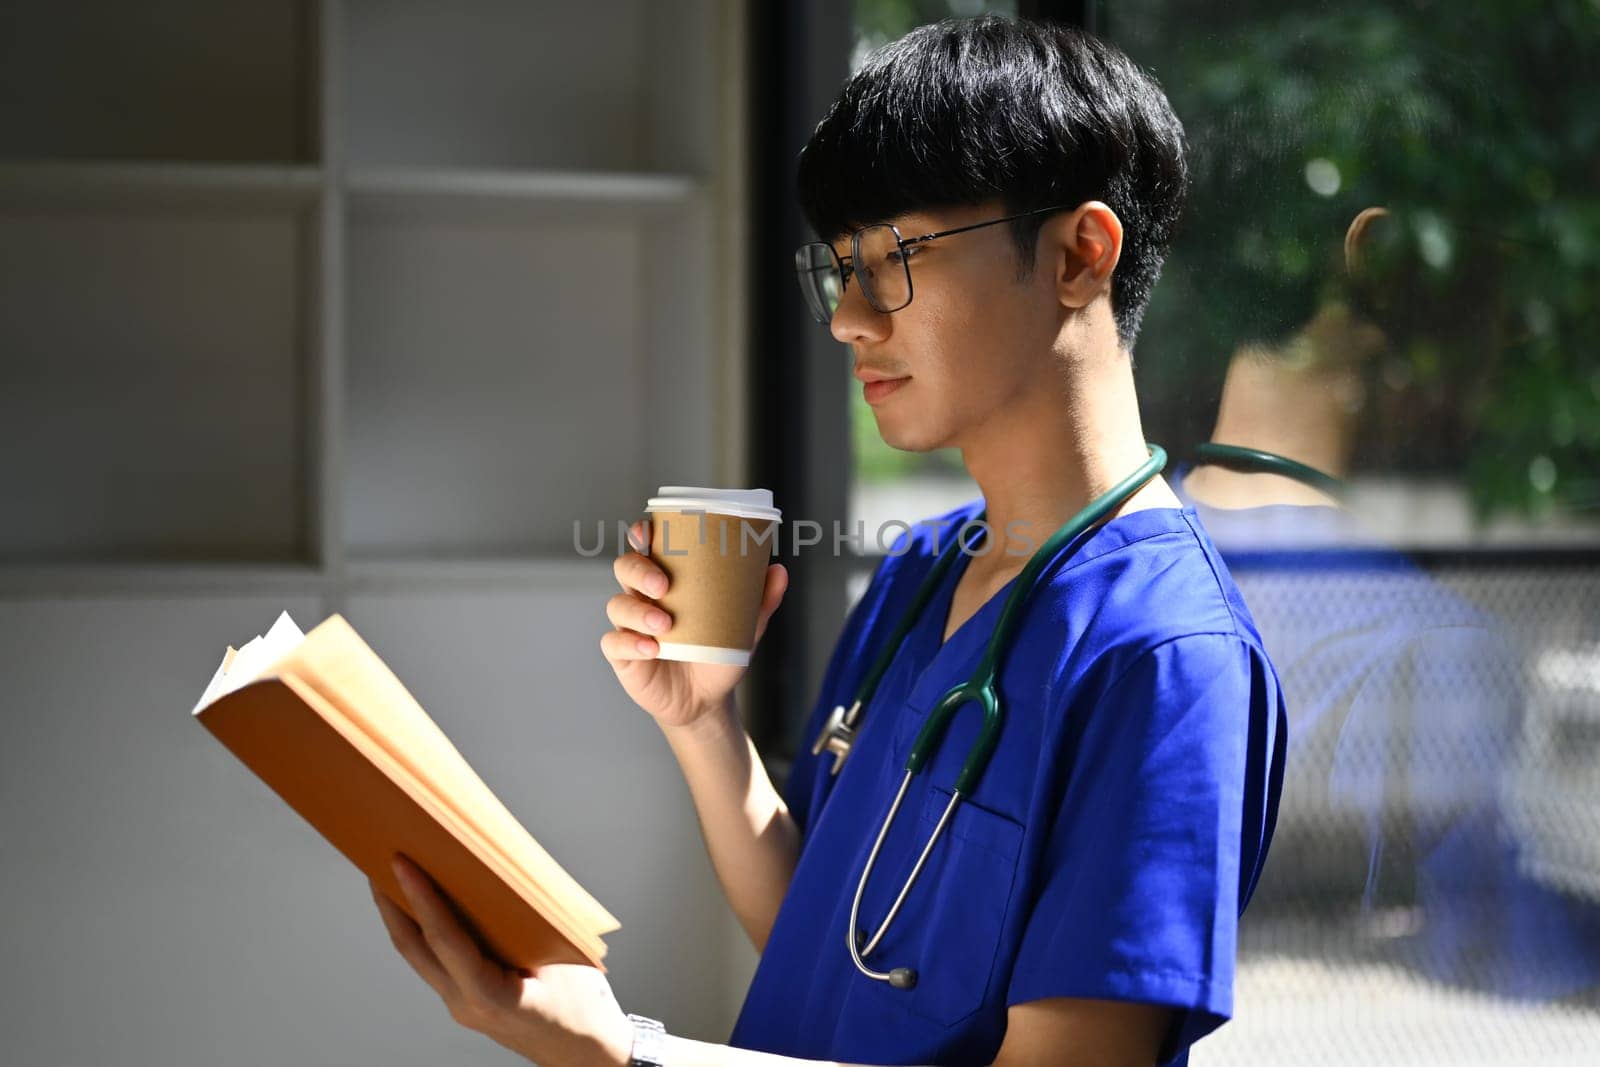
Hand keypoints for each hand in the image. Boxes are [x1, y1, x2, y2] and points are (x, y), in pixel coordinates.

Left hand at [371, 854, 632, 1066]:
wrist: (584, 1053)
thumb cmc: (582, 1008)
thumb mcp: (562, 959)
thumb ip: (528, 922)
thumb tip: (499, 875)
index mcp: (491, 996)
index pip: (444, 940)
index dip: (421, 897)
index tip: (401, 863)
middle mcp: (464, 1004)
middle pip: (413, 948)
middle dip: (390, 902)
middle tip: (376, 860)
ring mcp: (460, 1006)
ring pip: (418, 956)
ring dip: (401, 916)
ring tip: (390, 877)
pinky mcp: (464, 1001)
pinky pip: (434, 961)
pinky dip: (423, 930)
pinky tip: (424, 907)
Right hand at [602, 518, 787, 730]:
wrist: (707, 701)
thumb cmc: (718, 654)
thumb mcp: (744, 628)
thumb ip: (760, 601)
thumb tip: (779, 571)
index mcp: (667, 580)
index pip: (646, 548)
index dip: (641, 534)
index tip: (647, 531)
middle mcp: (643, 597)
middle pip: (626, 568)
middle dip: (640, 570)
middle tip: (664, 585)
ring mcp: (630, 625)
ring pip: (618, 604)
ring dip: (638, 611)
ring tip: (664, 624)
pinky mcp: (622, 654)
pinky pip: (615, 643)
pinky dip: (631, 643)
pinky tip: (652, 648)